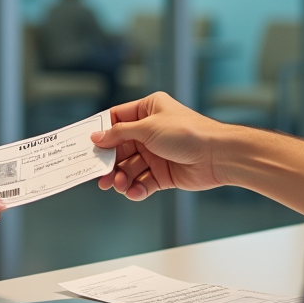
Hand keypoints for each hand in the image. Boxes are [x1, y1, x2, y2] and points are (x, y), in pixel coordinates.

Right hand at [91, 92, 228, 200]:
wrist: (218, 156)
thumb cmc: (187, 132)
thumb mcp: (148, 128)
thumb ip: (119, 133)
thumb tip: (96, 137)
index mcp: (148, 110)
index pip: (116, 118)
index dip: (101, 131)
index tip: (85, 144)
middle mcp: (151, 131)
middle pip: (121, 147)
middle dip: (110, 161)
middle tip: (99, 174)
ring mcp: (157, 153)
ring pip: (130, 167)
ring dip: (122, 177)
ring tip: (118, 185)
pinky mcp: (164, 173)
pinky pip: (143, 181)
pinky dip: (137, 188)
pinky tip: (134, 192)